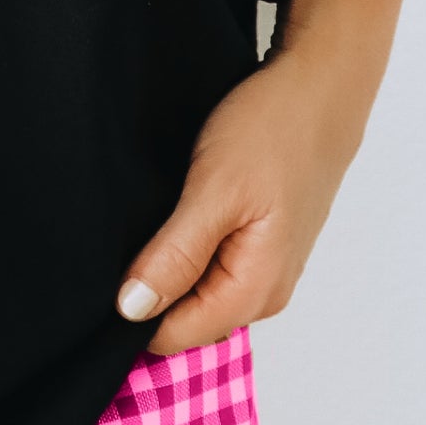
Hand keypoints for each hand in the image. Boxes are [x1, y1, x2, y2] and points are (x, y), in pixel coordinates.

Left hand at [115, 36, 381, 355]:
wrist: (322, 88)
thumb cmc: (274, 131)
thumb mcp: (214, 191)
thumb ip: (175, 256)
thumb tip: (132, 310)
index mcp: (255, 291)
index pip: (172, 336)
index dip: (131, 313)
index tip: (103, 275)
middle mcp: (265, 294)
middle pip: (185, 320)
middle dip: (148, 292)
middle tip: (120, 240)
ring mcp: (268, 271)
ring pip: (198, 293)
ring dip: (169, 269)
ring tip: (150, 222)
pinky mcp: (264, 246)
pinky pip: (213, 269)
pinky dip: (188, 251)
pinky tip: (175, 216)